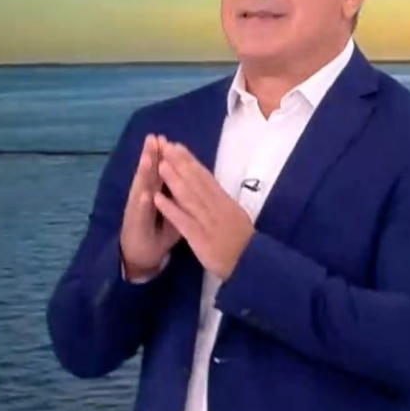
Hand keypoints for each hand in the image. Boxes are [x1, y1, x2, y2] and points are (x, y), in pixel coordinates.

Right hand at [120, 134, 181, 279]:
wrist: (138, 258)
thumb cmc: (157, 234)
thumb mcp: (172, 214)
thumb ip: (178, 197)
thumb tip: (192, 180)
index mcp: (154, 194)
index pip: (159, 172)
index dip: (163, 156)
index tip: (168, 138)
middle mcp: (143, 200)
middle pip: (147, 175)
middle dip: (150, 156)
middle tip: (153, 137)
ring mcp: (136, 213)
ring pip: (140, 190)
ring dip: (143, 174)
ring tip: (148, 157)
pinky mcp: (134, 227)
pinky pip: (139, 216)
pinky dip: (142, 205)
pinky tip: (145, 195)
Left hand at [154, 139, 253, 280]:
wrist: (252, 265)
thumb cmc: (243, 243)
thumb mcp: (236, 216)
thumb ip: (222, 202)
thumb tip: (211, 185)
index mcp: (225, 202)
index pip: (205, 177)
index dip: (190, 161)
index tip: (177, 146)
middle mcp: (217, 207)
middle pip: (196, 182)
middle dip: (180, 163)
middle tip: (164, 146)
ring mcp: (208, 222)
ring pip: (189, 197)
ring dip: (174, 180)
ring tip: (160, 165)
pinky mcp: (201, 239)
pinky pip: (183, 222)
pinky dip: (170, 209)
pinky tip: (157, 198)